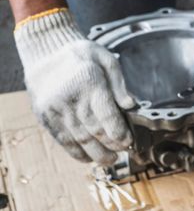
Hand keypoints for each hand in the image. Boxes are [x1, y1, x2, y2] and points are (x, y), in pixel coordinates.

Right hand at [14, 9, 135, 164]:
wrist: (45, 51)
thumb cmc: (80, 56)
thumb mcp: (106, 59)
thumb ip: (120, 83)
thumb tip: (132, 105)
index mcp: (88, 81)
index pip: (107, 115)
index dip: (119, 133)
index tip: (129, 141)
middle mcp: (70, 97)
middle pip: (95, 130)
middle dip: (112, 145)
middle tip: (123, 151)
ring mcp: (55, 109)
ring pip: (80, 139)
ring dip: (97, 153)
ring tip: (110, 159)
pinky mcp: (45, 117)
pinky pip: (63, 140)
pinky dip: (77, 152)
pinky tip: (89, 157)